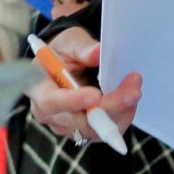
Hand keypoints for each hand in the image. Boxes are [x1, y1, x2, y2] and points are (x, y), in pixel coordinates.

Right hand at [28, 27, 142, 139]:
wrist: (66, 64)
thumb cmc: (64, 51)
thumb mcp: (70, 41)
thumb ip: (83, 48)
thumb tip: (98, 53)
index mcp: (39, 89)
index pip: (52, 102)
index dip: (73, 101)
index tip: (95, 95)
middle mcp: (50, 114)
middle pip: (80, 121)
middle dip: (110, 107)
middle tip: (133, 90)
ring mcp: (67, 126)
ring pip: (97, 130)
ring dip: (121, 112)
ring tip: (134, 89)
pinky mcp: (84, 131)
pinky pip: (105, 132)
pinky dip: (122, 116)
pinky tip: (129, 99)